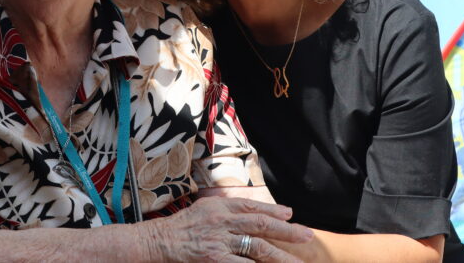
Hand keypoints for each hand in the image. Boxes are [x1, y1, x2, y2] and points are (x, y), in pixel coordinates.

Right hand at [146, 196, 311, 261]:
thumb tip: (247, 213)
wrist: (157, 241)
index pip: (252, 207)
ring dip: (280, 255)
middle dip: (286, 231)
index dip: (273, 211)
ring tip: (297, 262)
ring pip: (257, 247)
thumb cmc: (179, 227)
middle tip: (307, 235)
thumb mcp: (202, 210)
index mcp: (220, 207)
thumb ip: (225, 211)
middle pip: (260, 225)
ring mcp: (219, 241)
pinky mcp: (214, 258)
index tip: (290, 215)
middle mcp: (222, 221)